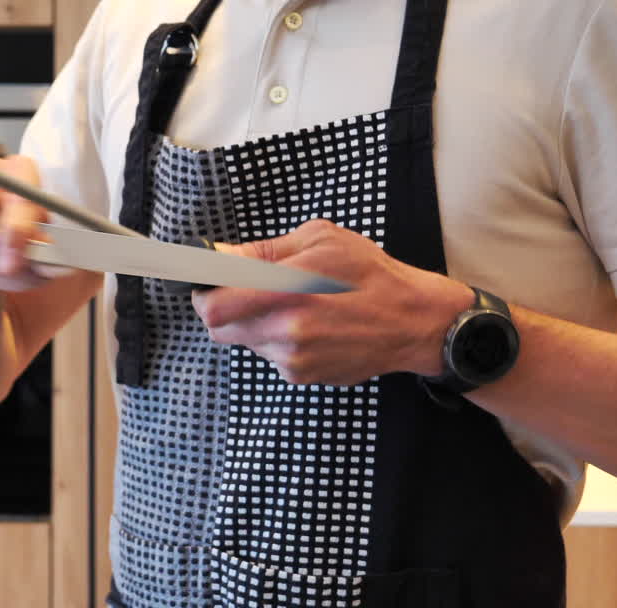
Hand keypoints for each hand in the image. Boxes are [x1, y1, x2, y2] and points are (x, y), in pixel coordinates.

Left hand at [191, 219, 474, 384]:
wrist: (414, 322)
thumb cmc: (370, 274)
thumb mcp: (320, 241)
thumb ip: (265, 252)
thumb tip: (222, 256)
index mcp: (284, 291)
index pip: (211, 306)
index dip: (202, 293)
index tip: (204, 282)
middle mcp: (284, 331)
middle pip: (219, 328)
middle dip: (225, 308)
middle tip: (249, 289)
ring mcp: (292, 359)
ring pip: (247, 342)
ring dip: (256, 323)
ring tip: (296, 305)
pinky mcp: (302, 376)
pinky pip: (271, 356)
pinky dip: (279, 341)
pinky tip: (312, 326)